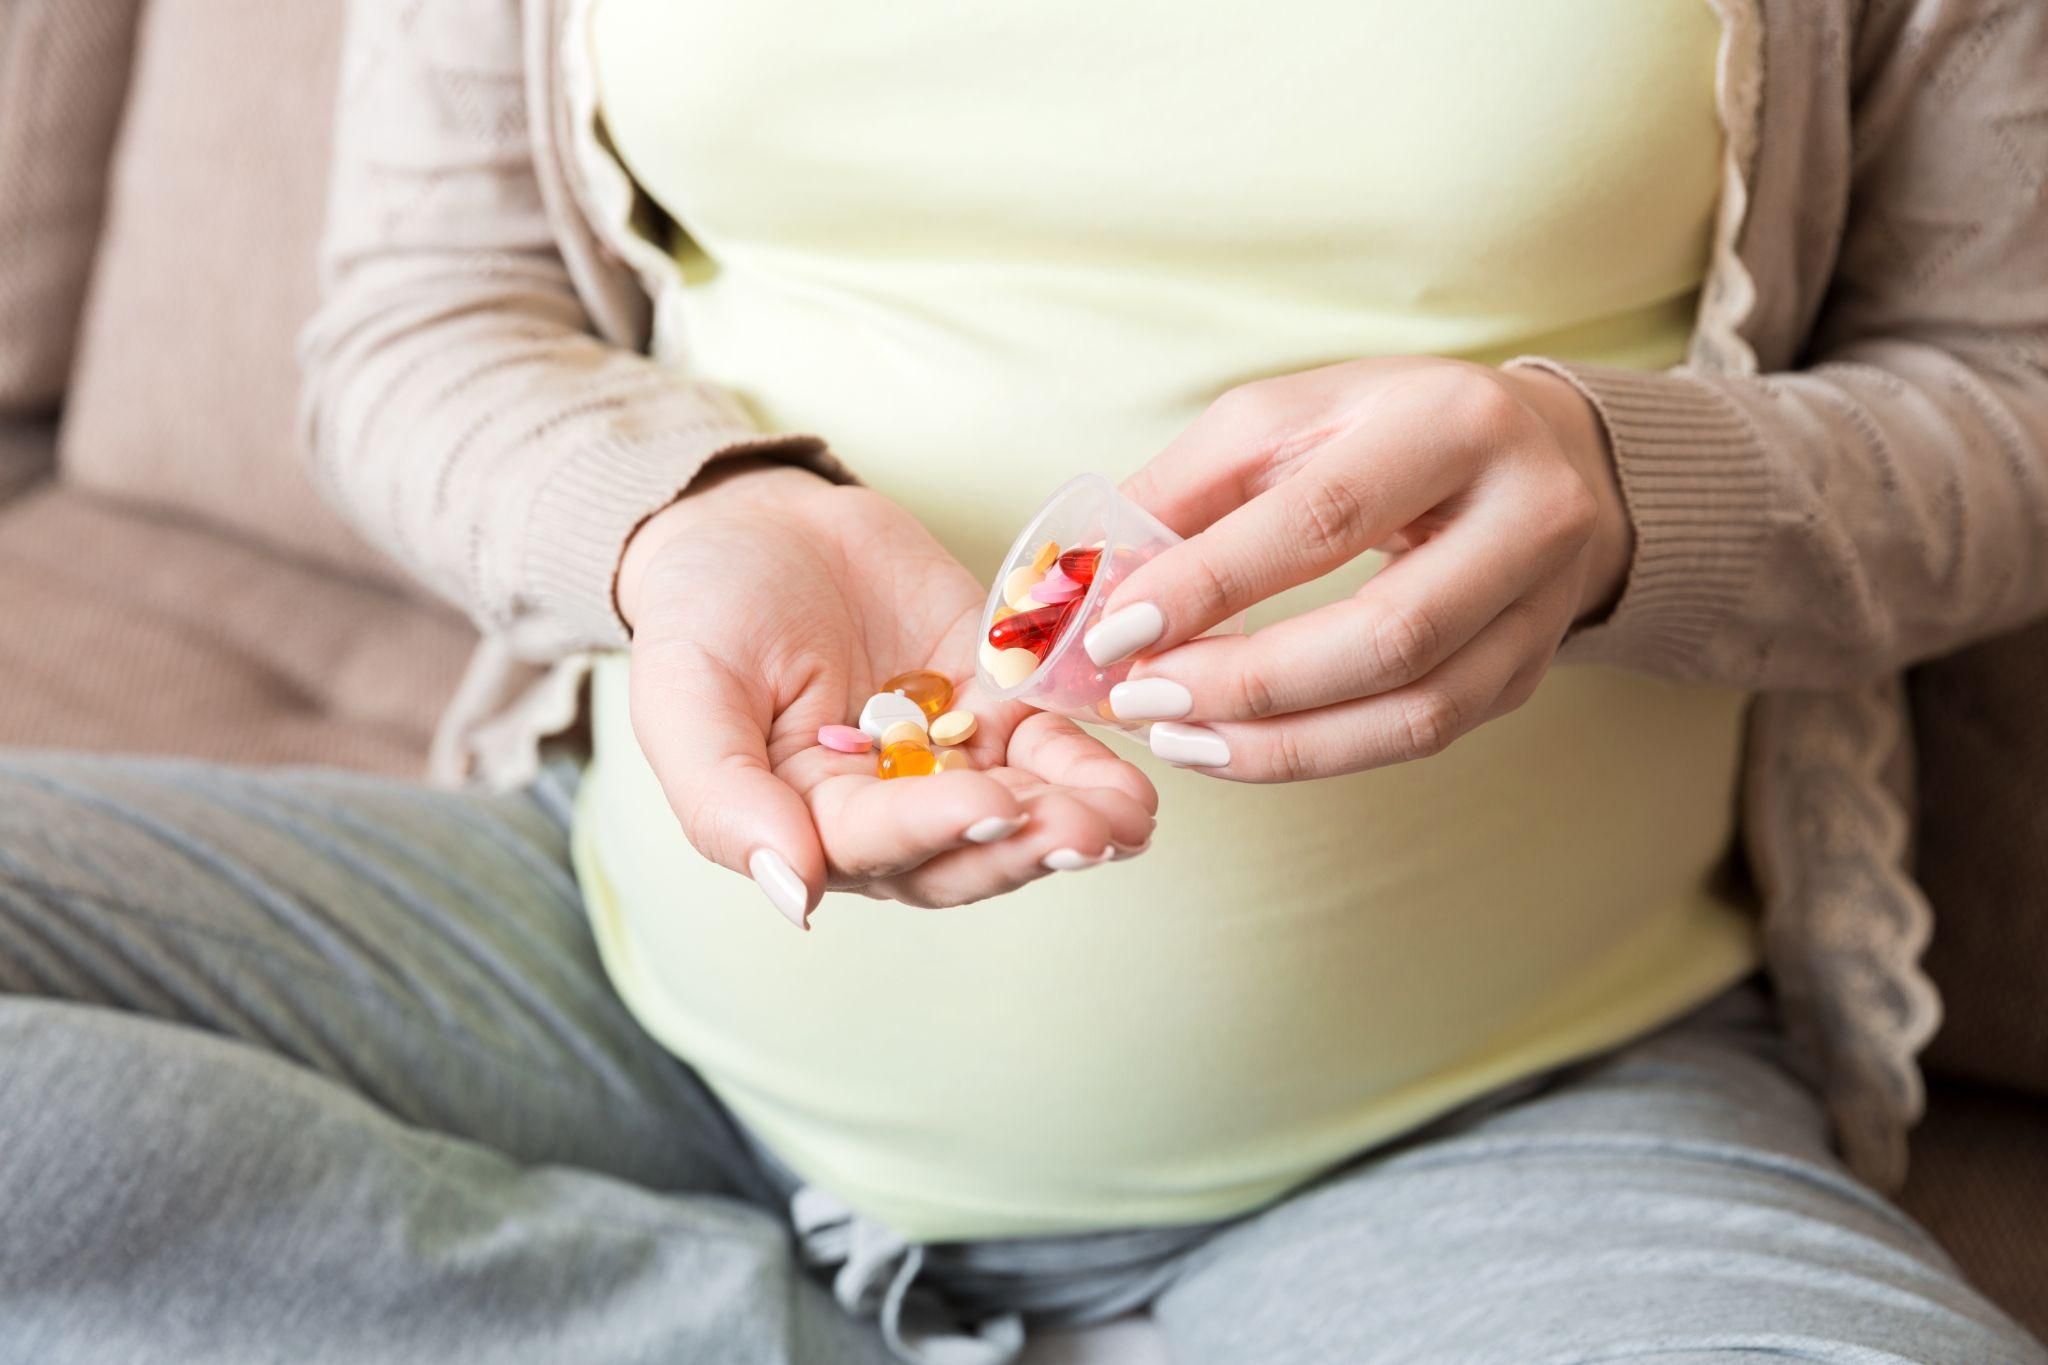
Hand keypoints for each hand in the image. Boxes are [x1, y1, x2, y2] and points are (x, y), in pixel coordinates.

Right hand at [618, 462, 1157, 925]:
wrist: (754, 524)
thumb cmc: (702, 614)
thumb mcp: (684, 697)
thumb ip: (723, 803)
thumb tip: (790, 898)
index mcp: (807, 825)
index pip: (879, 846)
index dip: (936, 829)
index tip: (990, 808)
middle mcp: (888, 810)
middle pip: (966, 850)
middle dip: (1027, 844)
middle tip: (1086, 832)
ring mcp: (948, 759)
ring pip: (1022, 806)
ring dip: (1076, 815)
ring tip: (1128, 815)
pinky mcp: (996, 704)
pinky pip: (1050, 739)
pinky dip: (1091, 757)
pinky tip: (1136, 774)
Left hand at [1086, 359, 1629, 781]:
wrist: (1532, 453)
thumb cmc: (1380, 429)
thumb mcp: (1282, 419)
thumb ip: (1183, 490)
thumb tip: (1082, 578)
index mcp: (1454, 421)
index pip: (1324, 518)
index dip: (1211, 584)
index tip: (1114, 634)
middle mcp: (1529, 513)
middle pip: (1386, 636)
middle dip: (1246, 683)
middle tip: (1142, 701)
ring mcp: (1541, 604)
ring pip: (1415, 712)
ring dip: (1280, 744)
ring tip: (1176, 737)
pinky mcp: (1532, 670)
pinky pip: (1423, 737)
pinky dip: (1318, 754)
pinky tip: (1236, 745)